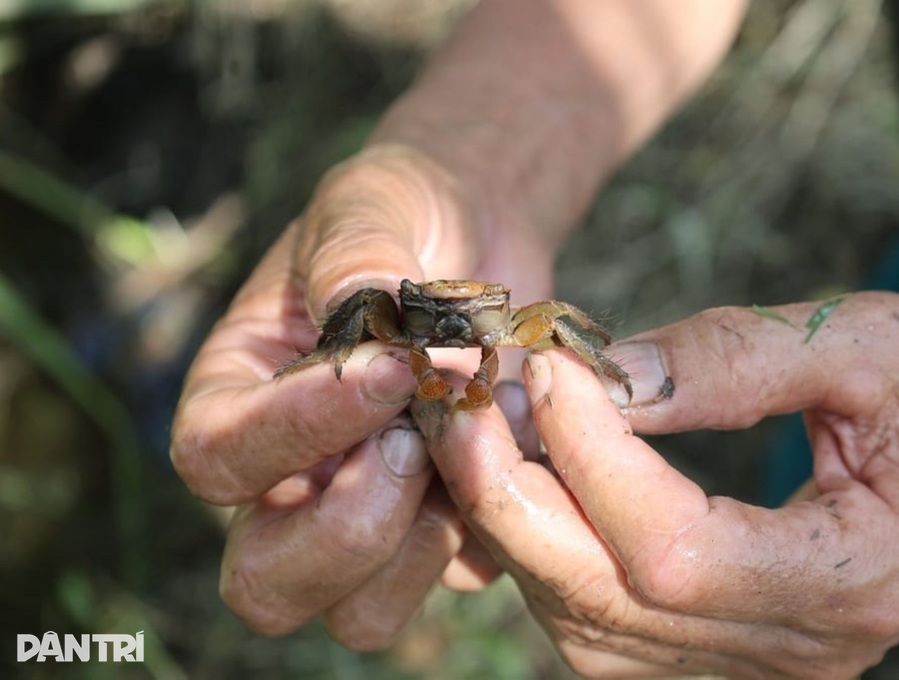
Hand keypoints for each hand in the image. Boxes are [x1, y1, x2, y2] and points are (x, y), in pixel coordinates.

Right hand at [170, 144, 548, 646]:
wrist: (477, 229)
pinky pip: (461, 577)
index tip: (390, 368)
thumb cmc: (401, 211)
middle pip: (268, 581)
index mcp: (238, 396)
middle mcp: (291, 476)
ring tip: (472, 440)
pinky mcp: (447, 522)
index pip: (219, 457)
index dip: (298, 432)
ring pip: (362, 610)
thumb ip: (356, 259)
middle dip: (347, 529)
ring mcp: (370, 510)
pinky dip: (496, 526)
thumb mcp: (368, 207)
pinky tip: (519, 441)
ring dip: (424, 544)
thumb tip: (380, 327)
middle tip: (413, 442)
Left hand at [412, 292, 898, 677]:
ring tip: (488, 430)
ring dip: (515, 523)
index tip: (551, 361)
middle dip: (514, 497)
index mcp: (850, 580)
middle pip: (607, 602)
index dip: (594, 456)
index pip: (677, 551)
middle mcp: (792, 649)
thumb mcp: (871, 345)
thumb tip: (608, 373)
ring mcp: (746, 665)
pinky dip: (541, 550)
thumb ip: (743, 355)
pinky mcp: (711, 651)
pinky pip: (591, 621)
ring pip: (583, 622)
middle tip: (470, 402)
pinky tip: (529, 479)